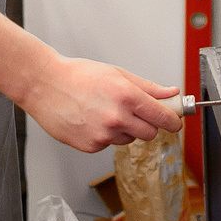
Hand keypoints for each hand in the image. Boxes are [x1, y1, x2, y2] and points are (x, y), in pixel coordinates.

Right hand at [22, 55, 180, 152]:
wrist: (44, 85)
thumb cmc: (78, 75)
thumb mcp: (117, 74)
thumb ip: (148, 87)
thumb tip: (171, 93)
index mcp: (127, 96)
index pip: (163, 117)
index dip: (173, 121)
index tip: (176, 122)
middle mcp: (117, 118)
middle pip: (150, 133)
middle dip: (148, 125)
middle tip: (136, 113)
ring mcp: (103, 135)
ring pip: (128, 139)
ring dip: (124, 129)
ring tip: (103, 111)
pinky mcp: (90, 146)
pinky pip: (108, 144)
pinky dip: (105, 135)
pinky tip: (90, 119)